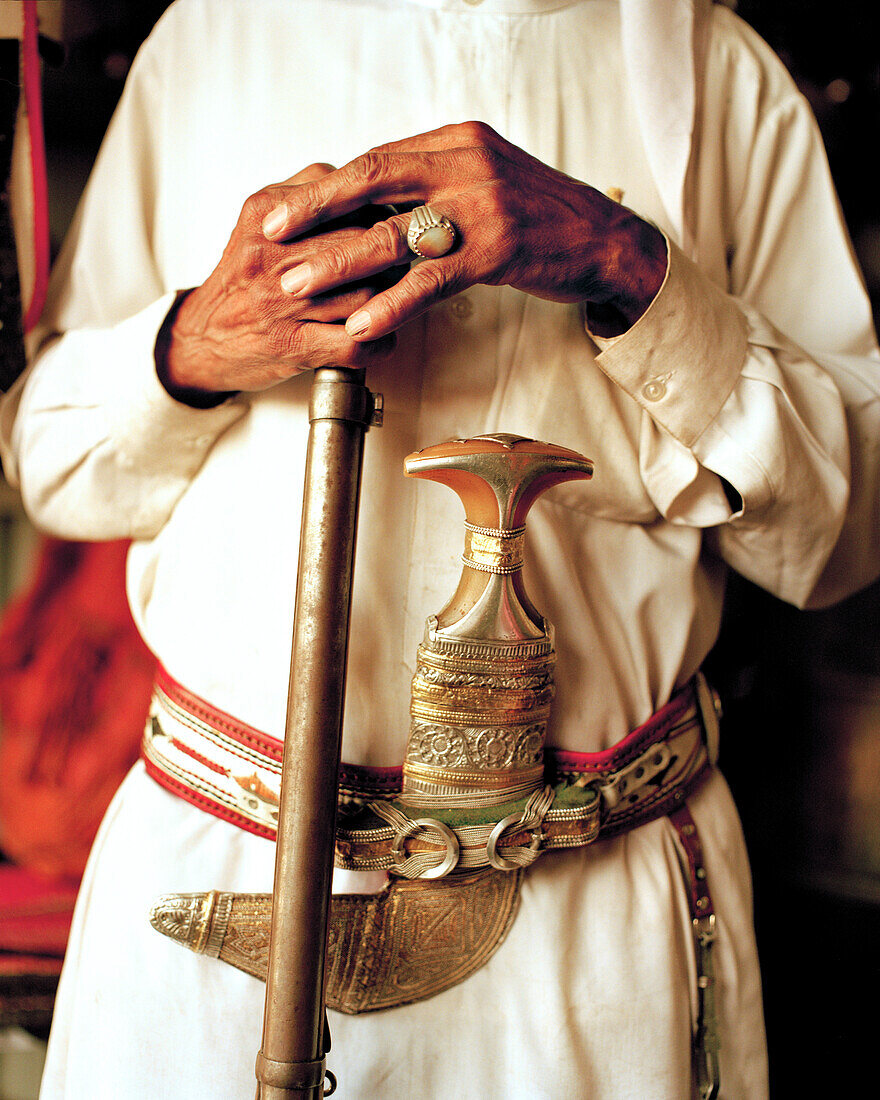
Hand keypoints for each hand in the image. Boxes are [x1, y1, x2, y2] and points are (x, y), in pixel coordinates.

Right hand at [160, 164, 400, 400]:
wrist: (202, 337)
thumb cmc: (245, 280)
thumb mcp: (261, 222)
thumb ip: (305, 193)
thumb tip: (362, 180)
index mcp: (267, 214)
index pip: (347, 200)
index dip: (382, 216)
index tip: (393, 228)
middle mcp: (271, 255)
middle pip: (362, 244)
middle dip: (393, 257)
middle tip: (404, 266)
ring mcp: (280, 303)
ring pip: (366, 292)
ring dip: (391, 300)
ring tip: (394, 300)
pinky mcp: (291, 346)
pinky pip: (356, 342)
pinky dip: (380, 342)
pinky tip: (380, 336)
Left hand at [260, 123, 667, 341]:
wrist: (605, 241)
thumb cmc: (541, 218)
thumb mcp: (484, 182)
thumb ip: (434, 186)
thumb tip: (376, 203)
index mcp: (455, 141)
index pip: (376, 159)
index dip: (326, 187)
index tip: (284, 208)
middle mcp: (464, 161)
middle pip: (372, 180)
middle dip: (315, 209)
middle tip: (270, 235)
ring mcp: (482, 204)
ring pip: (394, 233)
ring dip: (340, 262)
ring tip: (299, 284)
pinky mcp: (498, 248)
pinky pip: (432, 278)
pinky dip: (392, 302)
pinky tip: (362, 321)